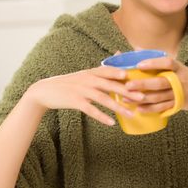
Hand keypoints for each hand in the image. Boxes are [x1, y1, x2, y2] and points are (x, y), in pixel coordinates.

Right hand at [24, 66, 144, 125]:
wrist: (45, 91)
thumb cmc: (69, 83)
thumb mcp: (85, 74)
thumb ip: (102, 72)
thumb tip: (120, 64)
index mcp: (92, 72)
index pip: (110, 70)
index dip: (124, 73)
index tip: (138, 77)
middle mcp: (88, 79)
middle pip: (111, 85)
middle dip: (128, 91)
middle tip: (142, 97)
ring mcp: (81, 90)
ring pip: (104, 98)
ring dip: (118, 107)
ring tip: (131, 114)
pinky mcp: (75, 101)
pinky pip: (91, 110)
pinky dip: (102, 116)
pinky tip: (111, 123)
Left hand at [124, 56, 187, 114]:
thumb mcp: (183, 69)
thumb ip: (164, 64)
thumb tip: (140, 52)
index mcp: (180, 69)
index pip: (167, 63)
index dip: (153, 63)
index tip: (139, 64)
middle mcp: (180, 80)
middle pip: (160, 82)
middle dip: (142, 84)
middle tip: (128, 85)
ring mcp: (180, 94)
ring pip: (158, 97)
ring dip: (141, 99)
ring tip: (126, 99)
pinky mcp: (179, 105)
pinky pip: (163, 108)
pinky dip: (150, 109)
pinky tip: (139, 109)